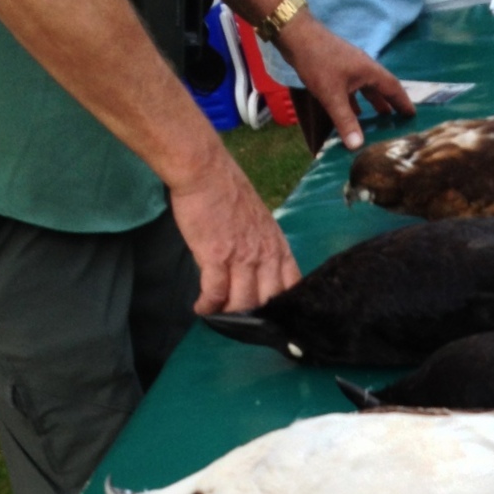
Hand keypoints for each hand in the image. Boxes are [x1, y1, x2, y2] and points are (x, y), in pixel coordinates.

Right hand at [169, 148, 299, 314]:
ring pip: (242, 302)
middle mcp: (264, 255)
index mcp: (277, 245)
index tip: (274, 315)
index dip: (285, 305)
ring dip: (229, 314)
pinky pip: (215, 293)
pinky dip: (208, 306)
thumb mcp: (260, 220)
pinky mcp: (216, 257)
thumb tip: (255, 270)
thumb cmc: (229, 191)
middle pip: (267, 301)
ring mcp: (241, 257)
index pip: (292, 285)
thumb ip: (262, 246)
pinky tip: (201, 308)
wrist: (205, 171)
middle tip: (241, 323)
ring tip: (218, 316)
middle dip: (255, 316)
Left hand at [278, 14, 413, 149]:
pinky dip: (356, 101)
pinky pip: (352, 88)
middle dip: (390, 104)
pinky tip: (352, 112)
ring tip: (378, 119)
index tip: (412, 115)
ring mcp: (349, 67)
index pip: (393, 87)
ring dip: (373, 102)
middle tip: (398, 121)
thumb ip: (345, 121)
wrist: (295, 35)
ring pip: (366, 88)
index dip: (403, 102)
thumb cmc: (318, 62)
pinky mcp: (336, 68)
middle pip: (381, 87)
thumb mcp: (332, 95)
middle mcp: (363, 67)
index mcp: (369, 71)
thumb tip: (358, 147)